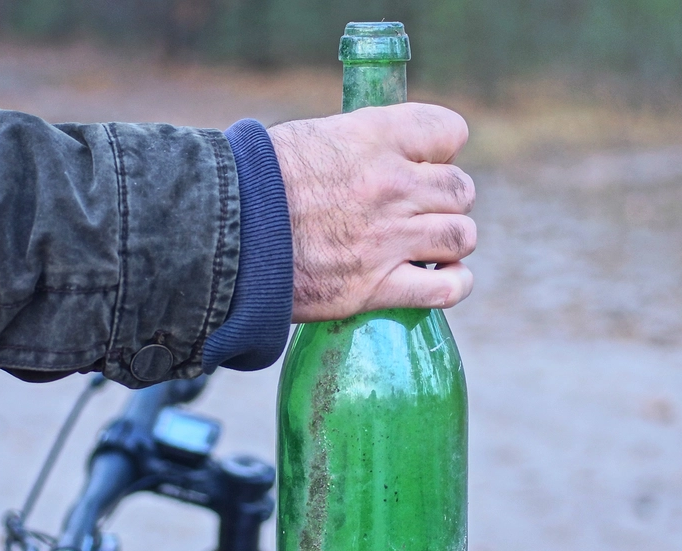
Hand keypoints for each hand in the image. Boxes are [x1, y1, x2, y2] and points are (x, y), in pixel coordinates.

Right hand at [268, 103, 475, 322]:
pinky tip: (443, 279)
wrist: (219, 233)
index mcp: (374, 136)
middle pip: (460, 190)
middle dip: (444, 201)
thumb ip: (358, 146)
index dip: (441, 151)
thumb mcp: (311, 139)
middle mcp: (389, 184)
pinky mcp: (376, 287)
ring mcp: (387, 238)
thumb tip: (378, 158)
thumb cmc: (255, 183)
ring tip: (426, 247)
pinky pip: (447, 288)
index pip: (450, 132)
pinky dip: (454, 284)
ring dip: (449, 241)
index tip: (422, 164)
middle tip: (417, 212)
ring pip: (462, 235)